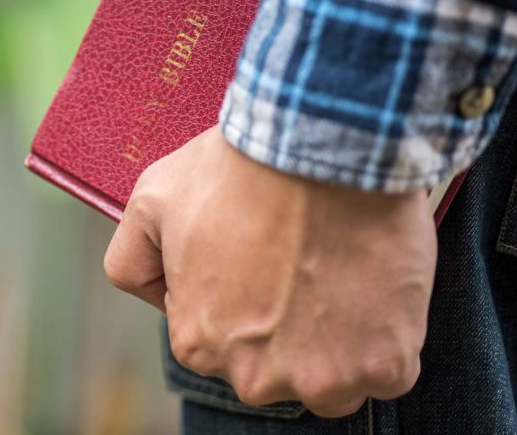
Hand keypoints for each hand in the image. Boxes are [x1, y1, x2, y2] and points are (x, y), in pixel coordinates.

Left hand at [104, 125, 436, 417]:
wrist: (320, 143)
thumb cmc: (237, 169)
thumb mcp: (151, 202)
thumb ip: (132, 258)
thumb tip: (155, 291)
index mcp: (196, 343)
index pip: (216, 337)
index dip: (238, 293)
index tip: (259, 255)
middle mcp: (253, 377)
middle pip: (273, 363)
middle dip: (285, 324)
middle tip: (301, 259)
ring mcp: (322, 378)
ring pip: (330, 375)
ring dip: (336, 340)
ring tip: (337, 271)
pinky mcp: (383, 365)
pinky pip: (388, 369)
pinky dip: (386, 336)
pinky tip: (373, 284)